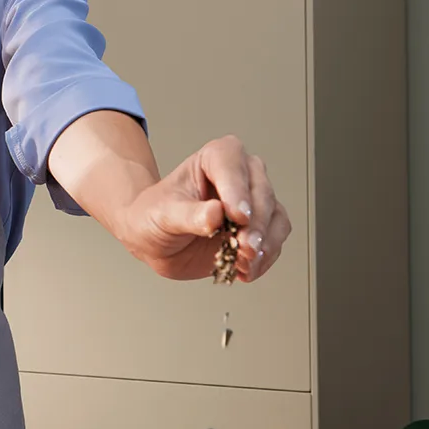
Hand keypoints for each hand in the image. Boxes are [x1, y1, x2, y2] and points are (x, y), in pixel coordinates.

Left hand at [118, 136, 291, 282]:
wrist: (154, 239)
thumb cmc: (153, 216)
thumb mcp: (162, 214)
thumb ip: (188, 215)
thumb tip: (216, 214)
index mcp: (214, 158)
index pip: (232, 165)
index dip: (237, 190)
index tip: (237, 216)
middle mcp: (241, 175)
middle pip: (262, 192)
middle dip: (257, 223)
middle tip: (245, 246)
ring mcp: (253, 202)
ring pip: (275, 218)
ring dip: (265, 243)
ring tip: (244, 262)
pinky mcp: (260, 228)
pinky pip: (274, 241)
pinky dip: (263, 258)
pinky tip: (245, 270)